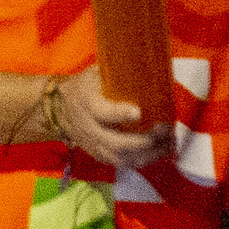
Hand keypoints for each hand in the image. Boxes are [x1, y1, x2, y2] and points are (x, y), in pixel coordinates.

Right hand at [57, 64, 171, 169]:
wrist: (60, 108)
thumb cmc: (85, 87)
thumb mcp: (96, 73)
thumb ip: (118, 72)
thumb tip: (153, 65)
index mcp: (86, 102)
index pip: (102, 112)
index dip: (120, 114)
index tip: (139, 112)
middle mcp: (88, 127)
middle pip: (115, 142)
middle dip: (143, 140)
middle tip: (164, 129)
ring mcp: (93, 144)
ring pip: (120, 158)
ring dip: (148, 154)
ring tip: (168, 144)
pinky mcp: (99, 154)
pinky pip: (122, 164)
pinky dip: (144, 160)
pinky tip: (160, 152)